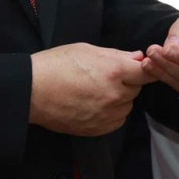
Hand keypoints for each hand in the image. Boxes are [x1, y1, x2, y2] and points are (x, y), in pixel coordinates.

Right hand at [30, 43, 152, 136]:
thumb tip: (137, 57)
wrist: (31, 91)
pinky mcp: (97, 129)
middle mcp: (114, 95)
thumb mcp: (86, 50)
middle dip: (129, 81)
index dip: (146, 69)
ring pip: (127, 106)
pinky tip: (96, 104)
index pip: (146, 72)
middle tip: (109, 75)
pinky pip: (117, 121)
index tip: (142, 68)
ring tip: (99, 90)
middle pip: (137, 89)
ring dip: (121, 99)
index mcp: (114, 71)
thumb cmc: (55, 65)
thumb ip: (115, 54)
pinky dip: (112, 114)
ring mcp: (106, 114)